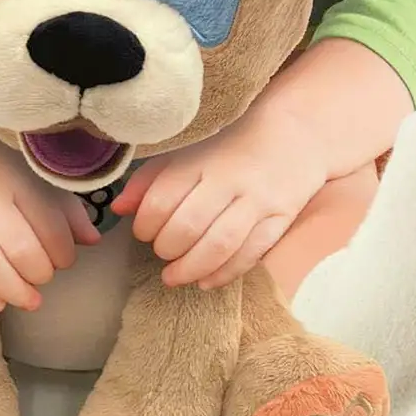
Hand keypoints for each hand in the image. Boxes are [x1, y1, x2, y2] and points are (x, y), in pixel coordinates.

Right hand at [0, 110, 101, 313]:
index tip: (65, 258)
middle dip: (41, 273)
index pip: (48, 224)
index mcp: (11, 177)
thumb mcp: (21, 169)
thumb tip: (93, 240)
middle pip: (20, 250)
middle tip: (46, 275)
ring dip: (15, 291)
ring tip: (30, 300)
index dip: (64, 251)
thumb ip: (58, 203)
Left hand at [109, 106, 326, 289]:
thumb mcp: (188, 150)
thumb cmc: (231, 143)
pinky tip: (205, 282)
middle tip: (160, 251)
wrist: (296, 132)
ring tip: (173, 277)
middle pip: (188, 226)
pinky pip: (251, 254)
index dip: (145, 224)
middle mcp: (229, 179)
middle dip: (166, 248)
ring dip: (190, 268)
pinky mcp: (281, 218)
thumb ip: (151, 178)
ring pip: (219, 245)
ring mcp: (258, 200)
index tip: (142, 231)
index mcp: (200, 158)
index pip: (162, 199)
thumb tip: (119, 209)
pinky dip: (224, 274)